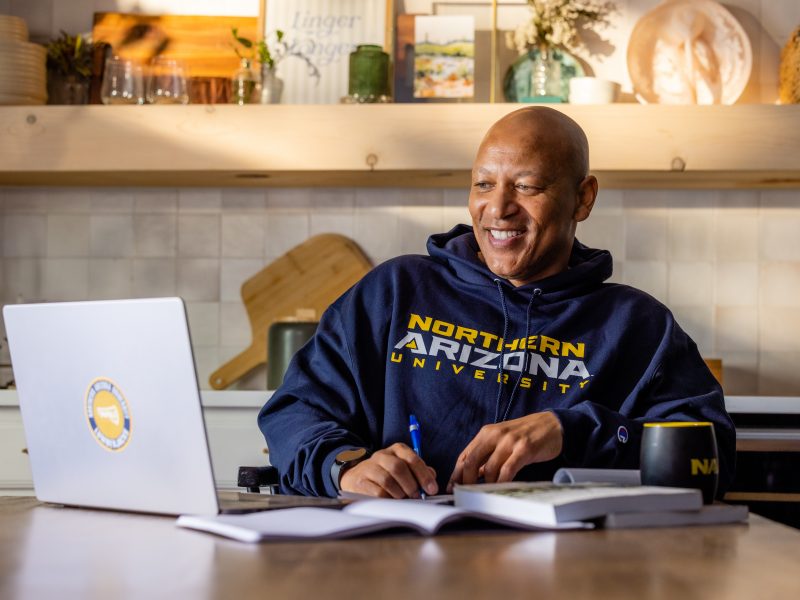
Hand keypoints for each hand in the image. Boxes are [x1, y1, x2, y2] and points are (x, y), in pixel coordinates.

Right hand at [340, 442, 438, 498]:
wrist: (355, 477)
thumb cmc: (384, 473)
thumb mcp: (402, 467)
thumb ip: (418, 471)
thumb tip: (432, 476)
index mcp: (396, 450)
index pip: (411, 458)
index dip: (423, 475)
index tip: (432, 489)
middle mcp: (381, 456)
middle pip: (398, 467)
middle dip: (411, 485)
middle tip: (417, 496)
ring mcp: (369, 468)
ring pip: (387, 480)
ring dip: (399, 493)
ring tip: (403, 499)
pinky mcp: (360, 482)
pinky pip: (377, 492)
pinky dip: (388, 499)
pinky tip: (391, 501)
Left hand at [447, 412, 562, 491]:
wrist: (552, 424)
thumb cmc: (526, 434)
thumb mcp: (502, 440)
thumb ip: (487, 455)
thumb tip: (473, 475)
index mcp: (486, 433)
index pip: (464, 455)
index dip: (456, 474)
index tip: (452, 488)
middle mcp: (495, 435)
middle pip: (471, 462)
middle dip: (466, 482)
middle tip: (466, 495)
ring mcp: (509, 442)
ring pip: (488, 469)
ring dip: (484, 485)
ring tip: (485, 494)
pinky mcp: (524, 449)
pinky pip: (507, 470)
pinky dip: (501, 482)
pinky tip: (500, 489)